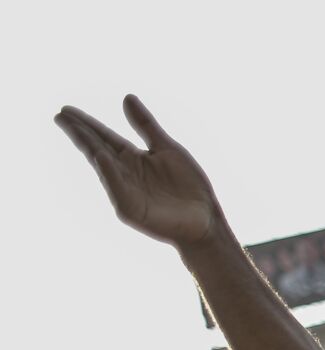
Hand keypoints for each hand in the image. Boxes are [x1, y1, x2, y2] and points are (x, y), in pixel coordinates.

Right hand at [54, 95, 221, 247]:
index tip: (66, 109)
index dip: (86, 123)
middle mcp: (124, 173)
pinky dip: (109, 173)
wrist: (206, 220)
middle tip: (60, 114)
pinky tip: (102, 157)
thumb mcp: (166, 148)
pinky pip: (117, 189)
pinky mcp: (132, 210)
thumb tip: (126, 97)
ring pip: (104, 167)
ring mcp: (126, 192)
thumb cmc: (189, 187)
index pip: (104, 137)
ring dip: (91, 148)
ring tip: (76, 129)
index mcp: (132, 158)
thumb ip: (145, 125)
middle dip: (79, 132)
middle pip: (97, 148)